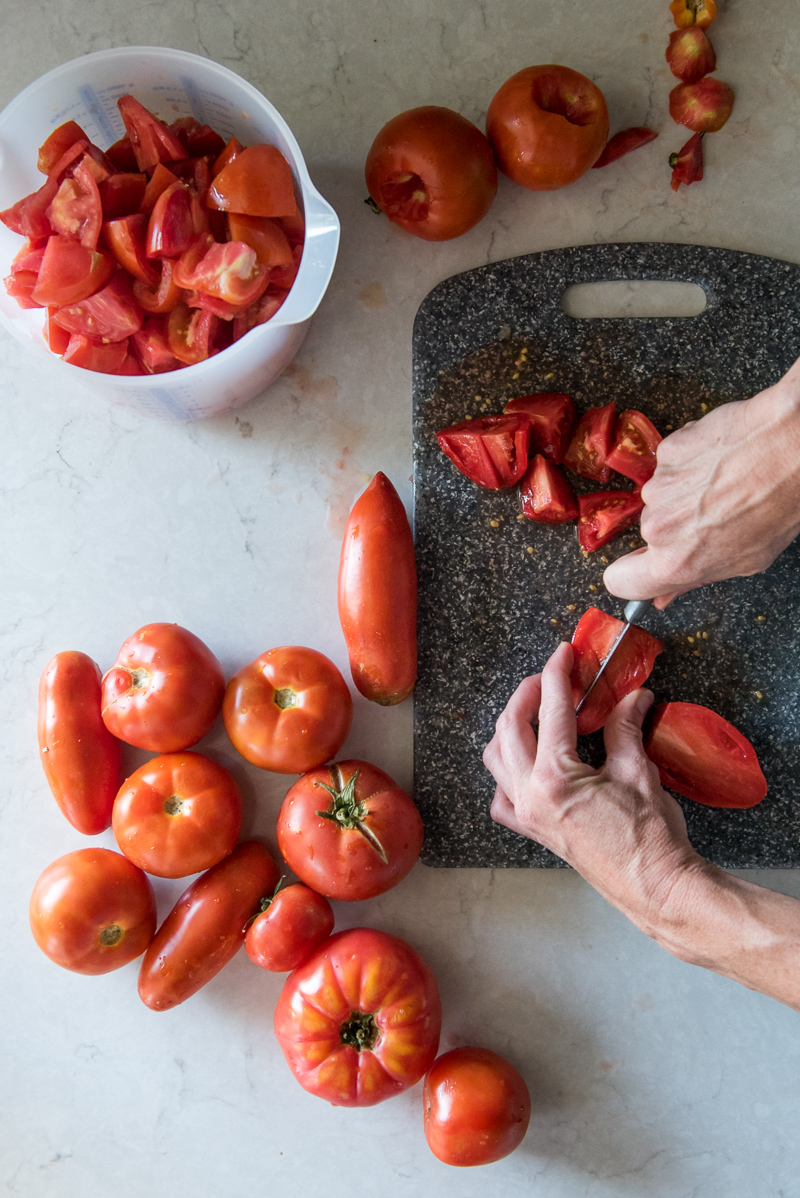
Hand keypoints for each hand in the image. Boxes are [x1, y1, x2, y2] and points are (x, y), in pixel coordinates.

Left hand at [483, 642, 703, 935]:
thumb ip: (625, 728)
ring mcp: (527, 815)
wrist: (654, 887)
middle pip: (511, 727)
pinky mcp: (532, 831)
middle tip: (551, 677)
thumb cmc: (651, 838)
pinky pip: (501, 795)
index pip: (550, 710)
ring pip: (496, 758)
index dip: (557, 674)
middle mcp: (530, 795)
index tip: (563, 654)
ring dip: (511, 727)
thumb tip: (632, 697)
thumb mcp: (639, 772)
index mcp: (555, 777)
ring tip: (536, 710)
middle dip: (527, 694)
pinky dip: (507, 771)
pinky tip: (527, 760)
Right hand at [603, 358, 799, 607]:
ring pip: (662, 496)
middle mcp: (658, 526)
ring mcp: (659, 485)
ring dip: (685, 491)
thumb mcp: (746, 559)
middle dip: (676, 526)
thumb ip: (696, 576)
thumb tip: (666, 594)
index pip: (620, 581)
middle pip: (649, 533)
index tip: (644, 569)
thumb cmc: (779, 505)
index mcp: (676, 562)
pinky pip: (670, 463)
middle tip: (714, 515)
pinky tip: (721, 459)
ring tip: (724, 483)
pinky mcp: (666, 451)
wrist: (790, 448)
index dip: (631, 575)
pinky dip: (690, 462)